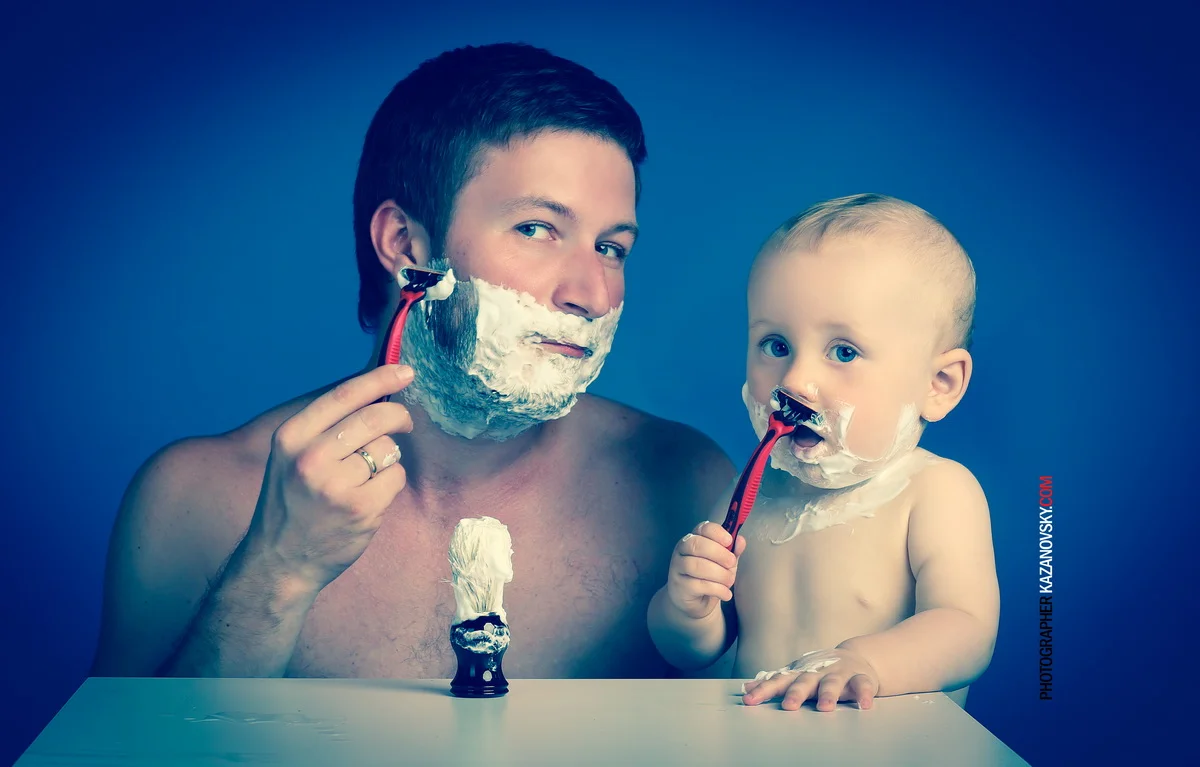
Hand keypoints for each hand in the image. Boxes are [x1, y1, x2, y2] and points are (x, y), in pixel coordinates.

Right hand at [244, 364, 415, 590]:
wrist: (280, 561)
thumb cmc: (292, 503)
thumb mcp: (291, 456)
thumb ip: (326, 426)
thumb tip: (376, 392)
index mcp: (291, 437)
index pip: (344, 395)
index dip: (380, 378)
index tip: (405, 371)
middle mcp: (310, 457)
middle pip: (375, 418)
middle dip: (399, 415)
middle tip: (406, 420)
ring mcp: (336, 485)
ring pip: (389, 448)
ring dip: (388, 457)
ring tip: (366, 476)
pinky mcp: (361, 508)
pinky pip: (395, 477)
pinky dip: (390, 483)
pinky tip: (369, 496)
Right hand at [665, 522, 745, 619]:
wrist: (695, 601)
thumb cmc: (710, 576)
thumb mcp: (724, 562)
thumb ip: (732, 551)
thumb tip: (740, 541)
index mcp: (694, 538)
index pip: (702, 528)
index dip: (716, 533)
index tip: (729, 541)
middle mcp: (682, 550)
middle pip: (696, 544)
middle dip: (718, 553)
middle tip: (731, 563)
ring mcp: (677, 568)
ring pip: (696, 566)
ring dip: (719, 574)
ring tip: (729, 581)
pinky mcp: (679, 586)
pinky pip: (698, 585)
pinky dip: (717, 589)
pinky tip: (726, 594)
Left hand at [741, 648, 878, 710]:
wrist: (855, 657)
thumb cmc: (819, 672)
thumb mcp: (796, 675)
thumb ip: (774, 683)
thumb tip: (746, 689)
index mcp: (800, 674)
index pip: (778, 681)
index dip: (763, 691)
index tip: (749, 701)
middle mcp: (818, 672)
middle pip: (805, 682)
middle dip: (796, 694)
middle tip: (788, 706)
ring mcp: (839, 673)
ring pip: (833, 683)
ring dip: (829, 694)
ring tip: (825, 708)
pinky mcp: (860, 677)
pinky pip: (862, 685)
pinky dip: (864, 694)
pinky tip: (864, 705)